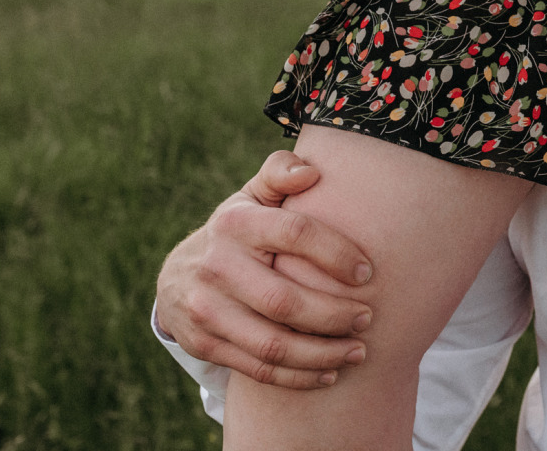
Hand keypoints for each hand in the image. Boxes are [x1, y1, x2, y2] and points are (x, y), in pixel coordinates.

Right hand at [154, 151, 376, 388]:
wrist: (177, 275)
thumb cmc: (238, 230)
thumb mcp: (252, 197)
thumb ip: (280, 174)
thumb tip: (311, 171)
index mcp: (236, 224)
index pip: (294, 234)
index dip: (336, 253)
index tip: (368, 272)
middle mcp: (217, 266)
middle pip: (285, 300)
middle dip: (334, 315)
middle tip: (369, 319)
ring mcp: (207, 309)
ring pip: (273, 343)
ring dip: (322, 353)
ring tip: (358, 351)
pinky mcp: (205, 344)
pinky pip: (258, 368)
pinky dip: (297, 376)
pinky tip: (329, 372)